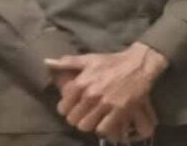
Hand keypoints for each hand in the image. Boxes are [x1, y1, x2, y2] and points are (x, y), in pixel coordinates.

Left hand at [45, 42, 168, 138]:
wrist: (140, 63)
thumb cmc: (113, 61)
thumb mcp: (89, 59)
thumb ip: (67, 62)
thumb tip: (46, 62)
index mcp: (81, 83)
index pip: (63, 107)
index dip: (68, 109)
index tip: (75, 106)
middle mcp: (91, 94)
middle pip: (73, 119)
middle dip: (78, 118)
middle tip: (85, 113)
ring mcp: (106, 103)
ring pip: (86, 126)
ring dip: (90, 124)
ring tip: (95, 118)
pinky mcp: (121, 110)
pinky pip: (104, 128)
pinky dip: (104, 127)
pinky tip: (106, 121)